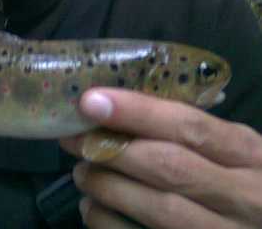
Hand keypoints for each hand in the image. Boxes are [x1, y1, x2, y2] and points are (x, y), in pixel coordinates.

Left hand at [59, 88, 261, 228]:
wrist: (260, 228)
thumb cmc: (243, 183)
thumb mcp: (233, 153)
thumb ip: (191, 133)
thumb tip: (116, 106)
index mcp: (249, 155)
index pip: (189, 126)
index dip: (137, 112)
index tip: (91, 102)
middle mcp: (244, 196)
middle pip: (168, 166)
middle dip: (112, 149)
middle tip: (74, 140)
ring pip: (157, 209)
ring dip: (107, 187)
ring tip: (82, 174)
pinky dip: (108, 223)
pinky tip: (91, 209)